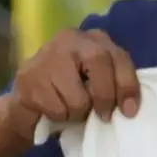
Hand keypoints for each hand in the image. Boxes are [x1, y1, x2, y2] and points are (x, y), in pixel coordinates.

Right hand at [0, 26, 140, 137]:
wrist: (26, 103)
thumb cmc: (70, 94)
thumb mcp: (96, 83)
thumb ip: (112, 84)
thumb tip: (129, 107)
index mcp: (93, 39)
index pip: (118, 56)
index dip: (128, 85)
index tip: (130, 111)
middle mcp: (70, 40)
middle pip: (99, 61)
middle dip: (105, 96)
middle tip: (103, 116)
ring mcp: (47, 55)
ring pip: (78, 96)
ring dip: (78, 113)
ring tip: (69, 108)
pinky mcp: (29, 77)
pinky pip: (58, 109)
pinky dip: (59, 116)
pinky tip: (51, 107)